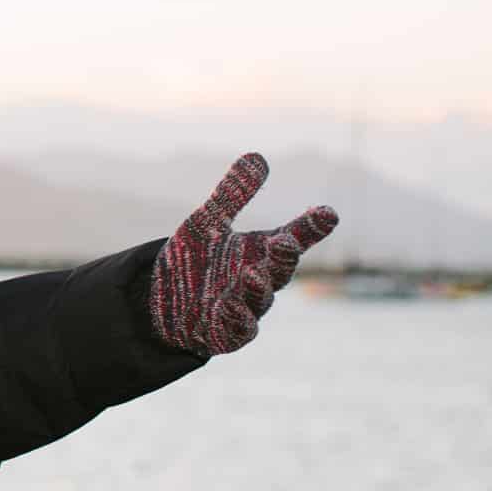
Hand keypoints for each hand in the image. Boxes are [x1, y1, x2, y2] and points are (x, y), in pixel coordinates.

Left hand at [149, 153, 337, 354]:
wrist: (164, 302)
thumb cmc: (195, 261)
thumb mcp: (207, 223)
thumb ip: (232, 194)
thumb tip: (257, 155)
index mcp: (261, 252)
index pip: (294, 237)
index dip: (311, 226)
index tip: (327, 213)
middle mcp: (261, 280)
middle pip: (280, 270)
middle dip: (283, 257)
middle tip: (284, 241)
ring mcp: (246, 309)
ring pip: (260, 300)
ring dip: (257, 288)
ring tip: (251, 273)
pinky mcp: (226, 335)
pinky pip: (237, 331)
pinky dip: (236, 320)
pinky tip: (227, 306)